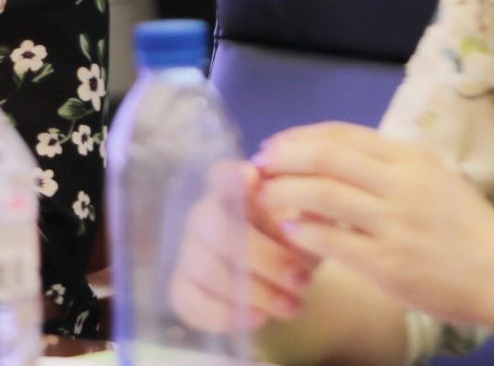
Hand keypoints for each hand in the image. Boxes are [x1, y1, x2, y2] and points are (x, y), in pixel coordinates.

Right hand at [169, 160, 319, 331]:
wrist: (281, 280)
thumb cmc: (294, 242)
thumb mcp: (309, 228)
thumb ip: (310, 218)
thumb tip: (309, 215)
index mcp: (234, 192)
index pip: (221, 175)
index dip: (231, 177)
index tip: (254, 179)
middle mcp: (203, 216)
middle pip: (216, 226)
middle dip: (263, 256)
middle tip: (302, 280)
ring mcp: (190, 252)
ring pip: (207, 268)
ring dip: (254, 291)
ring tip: (293, 307)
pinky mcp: (184, 287)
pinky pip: (191, 300)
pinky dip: (225, 313)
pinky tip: (257, 318)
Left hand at [255, 122, 493, 331]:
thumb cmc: (462, 225)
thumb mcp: (429, 177)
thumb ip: (382, 165)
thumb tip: (320, 155)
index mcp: (409, 157)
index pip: (339, 134)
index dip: (296, 137)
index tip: (273, 145)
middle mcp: (401, 184)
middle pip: (323, 157)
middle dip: (281, 159)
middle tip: (258, 168)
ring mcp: (394, 223)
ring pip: (320, 194)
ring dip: (281, 194)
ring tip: (264, 198)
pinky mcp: (387, 263)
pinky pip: (330, 240)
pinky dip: (302, 231)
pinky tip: (289, 231)